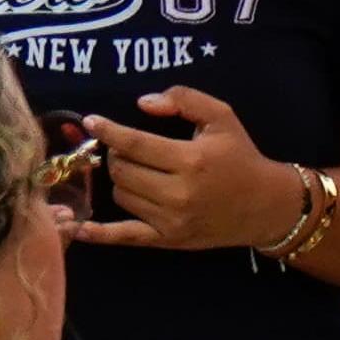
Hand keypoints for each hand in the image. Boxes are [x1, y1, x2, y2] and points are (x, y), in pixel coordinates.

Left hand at [73, 85, 303, 251]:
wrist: (263, 204)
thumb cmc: (240, 156)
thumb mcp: (222, 117)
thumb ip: (185, 100)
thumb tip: (142, 103)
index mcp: (191, 159)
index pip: (136, 144)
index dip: (110, 131)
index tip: (91, 121)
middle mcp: (178, 192)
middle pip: (123, 171)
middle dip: (117, 155)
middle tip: (127, 148)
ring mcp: (170, 220)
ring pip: (121, 196)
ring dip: (121, 180)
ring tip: (138, 171)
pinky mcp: (166, 239)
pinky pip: (124, 236)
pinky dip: (98, 233)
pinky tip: (76, 227)